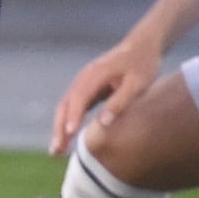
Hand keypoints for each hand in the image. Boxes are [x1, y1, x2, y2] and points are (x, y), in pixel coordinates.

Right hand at [49, 32, 161, 155]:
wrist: (141, 46)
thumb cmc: (142, 64)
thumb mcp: (138, 83)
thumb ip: (120, 102)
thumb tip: (103, 124)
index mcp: (95, 74)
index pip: (79, 97)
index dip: (73, 116)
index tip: (69, 134)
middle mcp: (84, 78)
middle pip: (65, 104)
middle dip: (59, 128)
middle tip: (56, 151)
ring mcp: (83, 82)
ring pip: (66, 107)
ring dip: (60, 128)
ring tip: (57, 151)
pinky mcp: (87, 88)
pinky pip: (73, 106)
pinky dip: (67, 122)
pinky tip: (67, 137)